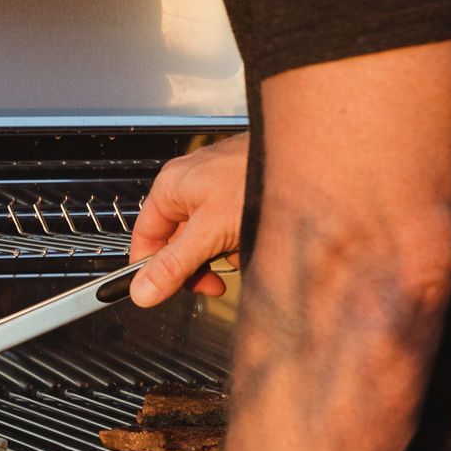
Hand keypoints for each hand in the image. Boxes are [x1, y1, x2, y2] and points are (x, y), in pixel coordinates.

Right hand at [128, 132, 248, 304]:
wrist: (307, 158)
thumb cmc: (258, 179)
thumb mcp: (209, 232)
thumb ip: (175, 265)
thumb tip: (143, 291)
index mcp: (171, 186)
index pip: (146, 236)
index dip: (153, 268)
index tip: (165, 292)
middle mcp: (191, 184)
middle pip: (179, 239)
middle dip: (198, 263)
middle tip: (214, 282)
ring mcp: (218, 186)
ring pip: (207, 235)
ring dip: (223, 253)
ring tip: (242, 250)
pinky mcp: (241, 191)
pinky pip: (230, 225)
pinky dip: (240, 238)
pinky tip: (256, 238)